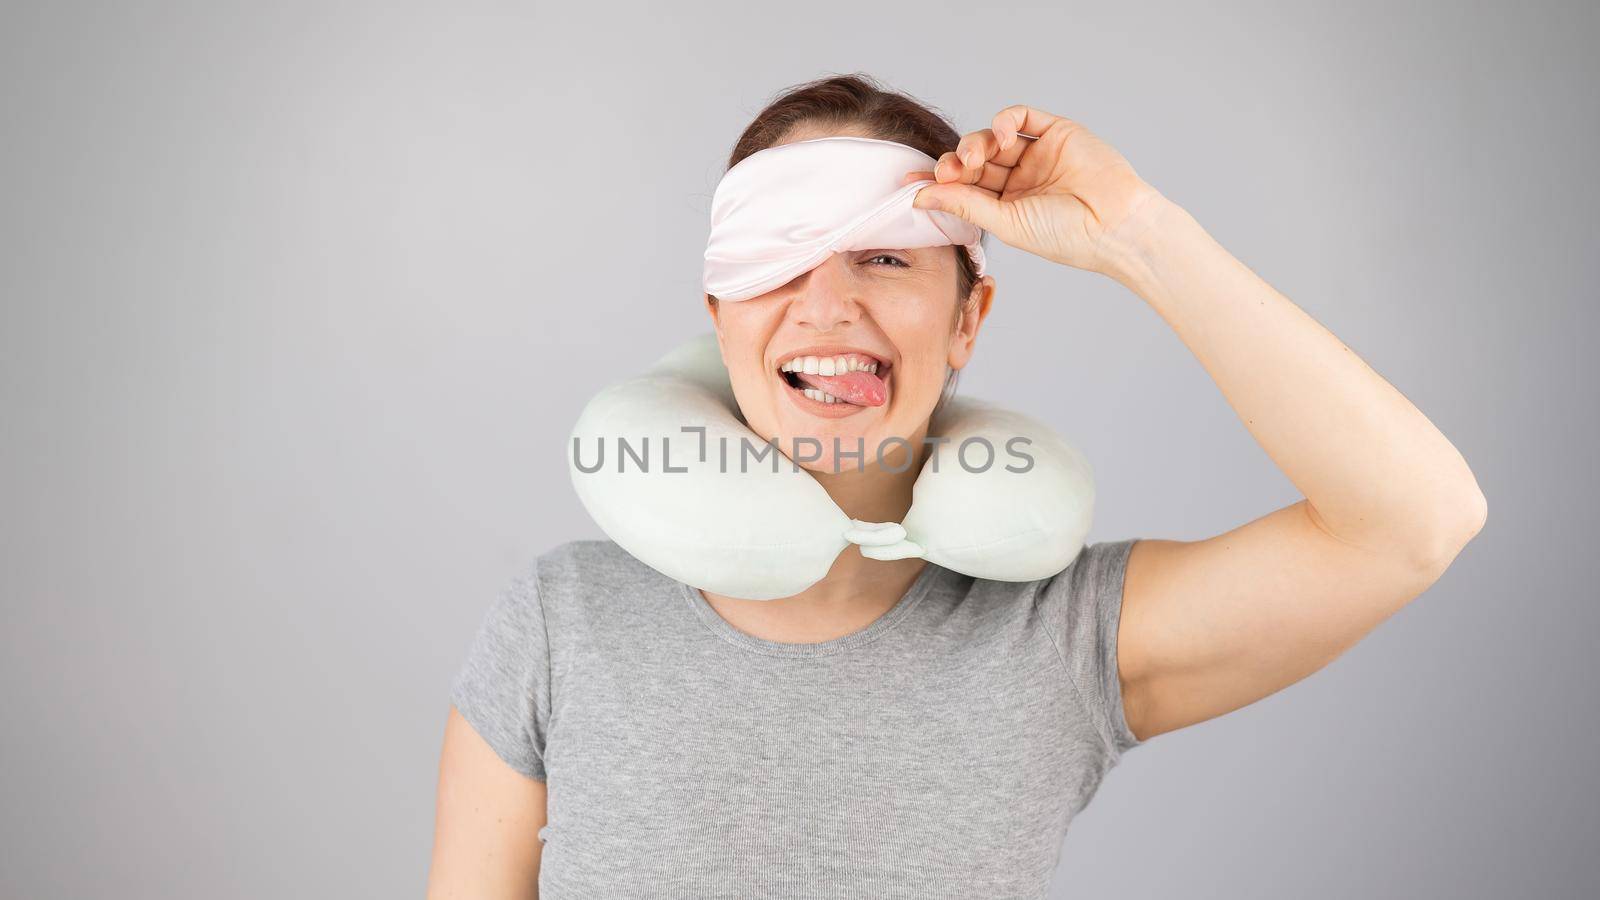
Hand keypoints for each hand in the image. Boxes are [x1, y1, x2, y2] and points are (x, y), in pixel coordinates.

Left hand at [908, 105, 1166, 277]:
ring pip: (992, 138)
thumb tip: (920, 198)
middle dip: (955, 163)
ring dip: (976, 143)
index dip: (936, 183)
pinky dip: (1005, 120)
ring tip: (974, 157)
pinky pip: (1021, 116)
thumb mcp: (1007, 223)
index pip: (962, 188)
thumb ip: (964, 205)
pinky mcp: (1055, 131)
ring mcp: (1036, 154)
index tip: (908, 183)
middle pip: (973, 161)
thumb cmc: (1067, 235)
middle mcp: (1018, 178)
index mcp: (1005, 206)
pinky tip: (1002, 135)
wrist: (1116, 224)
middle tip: (947, 170)